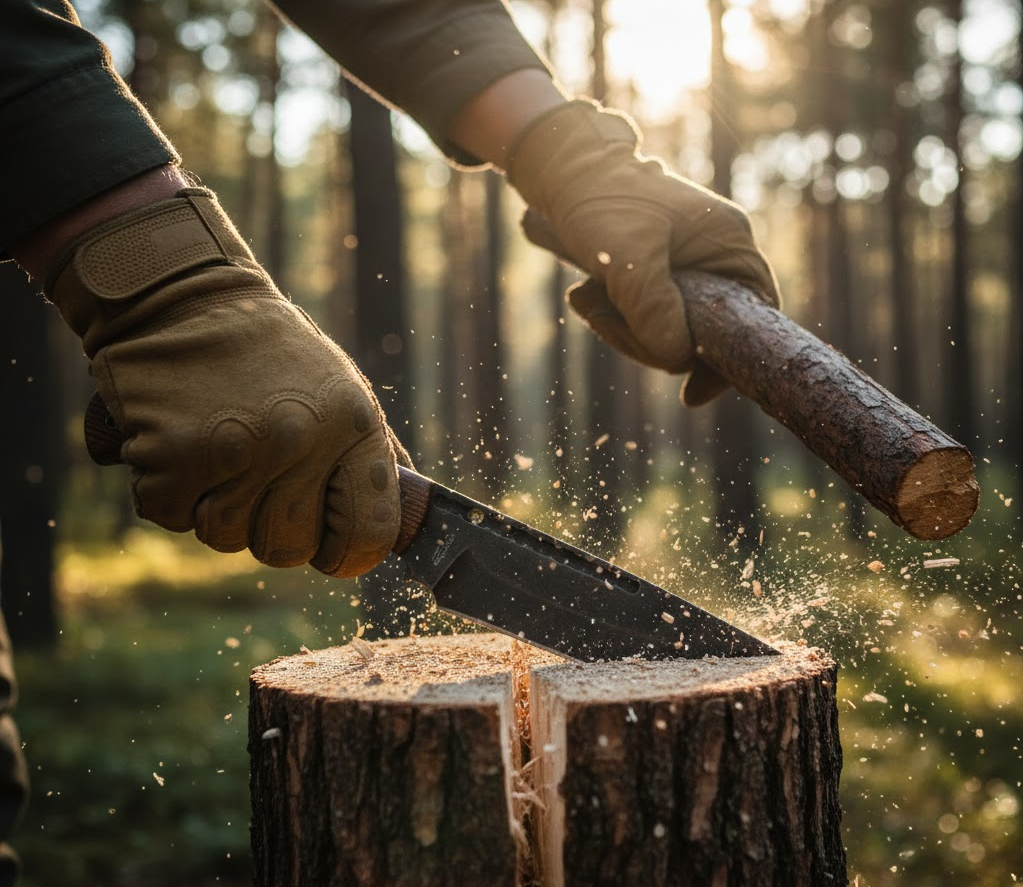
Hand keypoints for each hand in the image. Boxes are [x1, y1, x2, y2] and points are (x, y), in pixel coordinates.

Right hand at [46, 188, 400, 576]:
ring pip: (223, 536)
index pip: (372, 533)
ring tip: (218, 448)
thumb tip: (409, 529)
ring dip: (213, 505)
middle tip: (256, 475)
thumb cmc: (275, 357)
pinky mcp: (173, 451)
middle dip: (267, 527)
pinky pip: (170, 515)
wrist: (187, 296)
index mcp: (355, 425)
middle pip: (286, 550)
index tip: (329, 546)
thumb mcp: (346, 395)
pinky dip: (168, 490)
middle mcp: (301, 440)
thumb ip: (375, 462)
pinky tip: (179, 440)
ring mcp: (237, 447)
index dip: (348, 554)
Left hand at [507, 99, 779, 405]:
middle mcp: (716, 254)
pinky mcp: (657, 269)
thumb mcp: (628, 259)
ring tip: (582, 299)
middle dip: (648, 340)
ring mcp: (686, 263)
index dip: (726, 363)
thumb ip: (654, 311)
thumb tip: (678, 361)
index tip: (691, 396)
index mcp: (729, 243)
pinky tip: (583, 295)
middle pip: (702, 332)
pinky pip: (644, 314)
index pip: (754, 317)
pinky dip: (614, 314)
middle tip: (601, 321)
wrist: (559, 168)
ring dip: (622, 327)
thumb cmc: (600, 201)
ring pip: (667, 327)